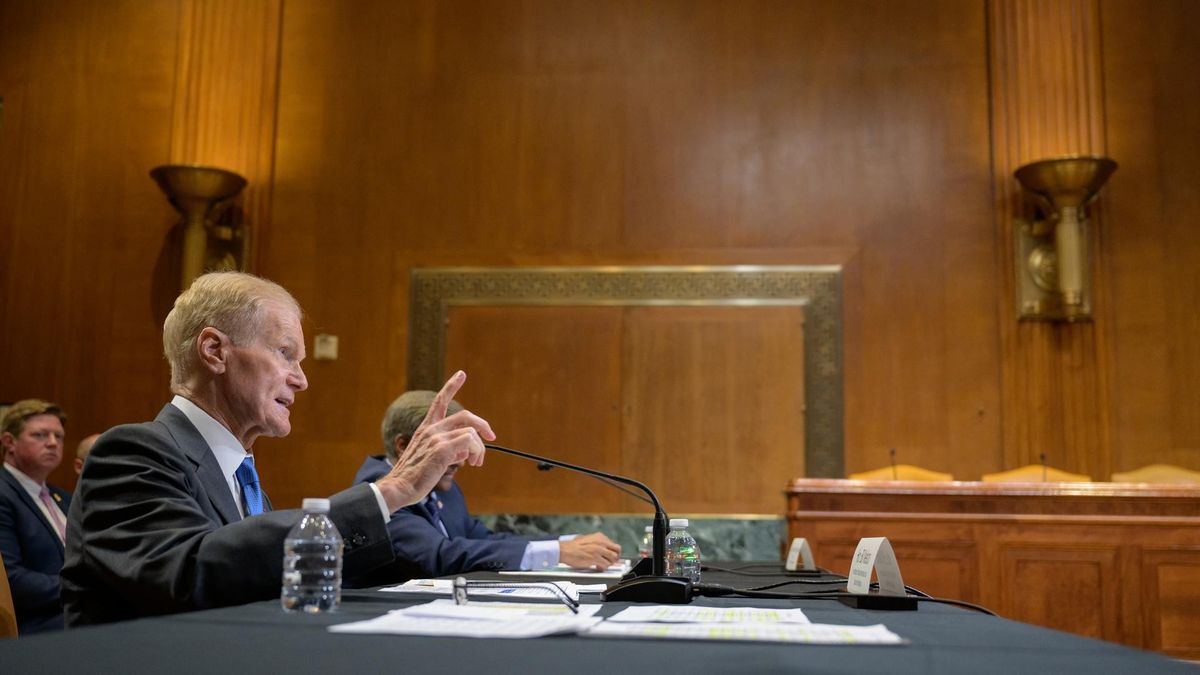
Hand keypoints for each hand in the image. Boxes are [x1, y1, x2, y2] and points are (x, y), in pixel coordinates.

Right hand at [374, 371, 494, 511]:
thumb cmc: (415, 477)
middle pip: (465, 415)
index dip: (451, 386)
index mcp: (426, 429)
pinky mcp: (442, 449)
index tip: (462, 374)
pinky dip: (476, 451)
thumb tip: (466, 453)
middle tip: (492, 437)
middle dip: (483, 424)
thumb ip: (449, 450)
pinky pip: (470, 442)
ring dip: (480, 448)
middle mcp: (431, 429)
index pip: (439, 402)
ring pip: (471, 432)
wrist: (399, 487)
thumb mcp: (431, 458)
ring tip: (476, 462)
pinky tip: (470, 463)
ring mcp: (436, 437)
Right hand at [559, 532, 621, 569]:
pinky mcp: (595, 558)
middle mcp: (601, 542)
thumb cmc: (573, 547)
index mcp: (600, 537)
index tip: (611, 557)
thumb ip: (598, 544)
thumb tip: (604, 550)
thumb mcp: (588, 540)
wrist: (564, 550)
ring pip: (613, 559)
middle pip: (617, 551)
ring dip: (609, 563)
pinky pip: (606, 565)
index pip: (614, 545)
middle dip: (615, 558)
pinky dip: (603, 568)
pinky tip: (597, 567)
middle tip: (610, 562)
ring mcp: (599, 550)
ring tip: (602, 565)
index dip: (613, 553)